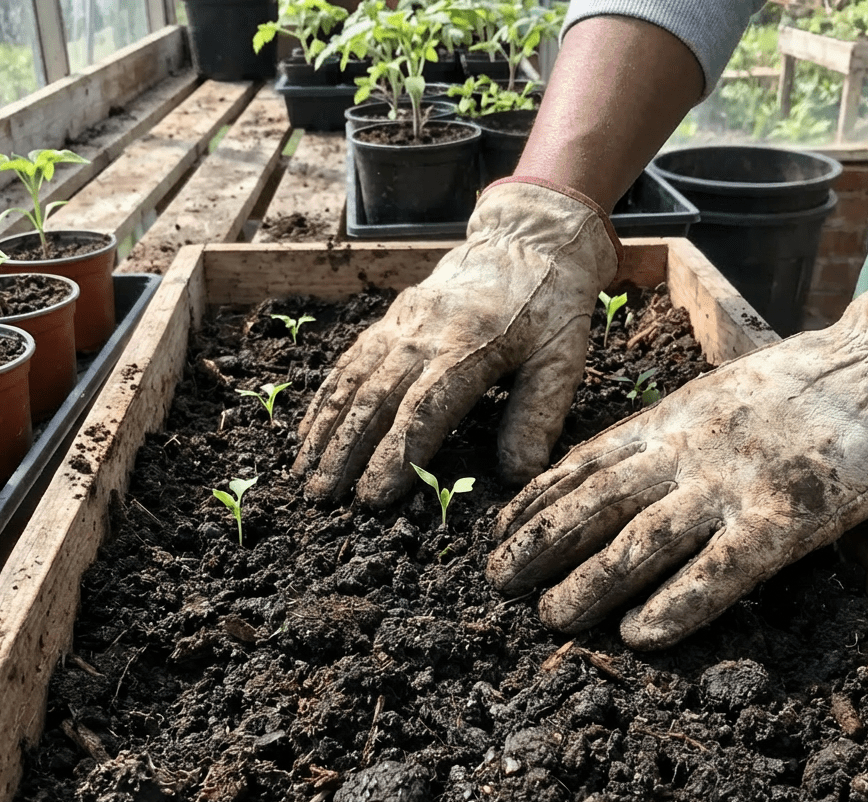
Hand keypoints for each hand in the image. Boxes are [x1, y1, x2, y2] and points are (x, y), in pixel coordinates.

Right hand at [292, 179, 619, 505]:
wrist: (528, 238)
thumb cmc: (551, 306)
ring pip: (353, 380)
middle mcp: (425, 334)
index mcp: (470, 347)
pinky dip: (325, 398)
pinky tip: (308, 431)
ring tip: (304, 473)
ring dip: (325, 428)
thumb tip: (519, 475)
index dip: (394, 456)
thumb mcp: (564, 358)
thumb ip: (539, 415)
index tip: (373, 497)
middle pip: (375, 398)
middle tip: (323, 497)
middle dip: (345, 451)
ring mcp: (402, 323)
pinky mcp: (391, 319)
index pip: (423, 410)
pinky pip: (350, 361)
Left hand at [487, 271, 867, 649]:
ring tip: (551, 616)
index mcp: (667, 422)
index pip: (581, 465)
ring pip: (643, 541)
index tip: (497, 533)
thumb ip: (659, 436)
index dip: (534, 503)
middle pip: (595, 504)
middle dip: (540, 544)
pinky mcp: (787, 518)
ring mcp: (733, 485)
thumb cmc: (792, 388)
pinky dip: (676, 605)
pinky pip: (720, 570)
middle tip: (497, 582)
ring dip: (590, 581)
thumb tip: (601, 476)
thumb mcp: (708, 398)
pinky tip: (639, 636)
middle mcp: (686, 453)